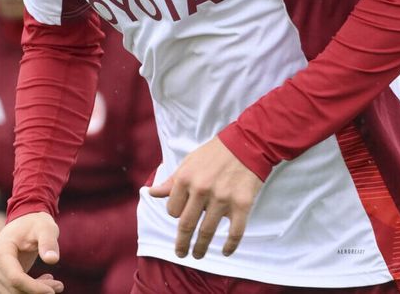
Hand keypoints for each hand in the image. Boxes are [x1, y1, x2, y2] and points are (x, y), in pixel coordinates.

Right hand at [0, 212, 64, 293]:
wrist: (24, 221)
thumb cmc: (36, 223)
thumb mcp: (46, 228)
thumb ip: (49, 242)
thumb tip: (52, 260)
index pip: (15, 277)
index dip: (34, 288)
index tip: (53, 290)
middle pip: (13, 288)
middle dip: (36, 291)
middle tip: (59, 286)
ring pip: (12, 292)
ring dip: (34, 292)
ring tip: (55, 284)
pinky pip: (12, 291)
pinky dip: (29, 291)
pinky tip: (44, 281)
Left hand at [147, 136, 262, 259]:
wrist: (247, 144)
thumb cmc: (215, 153)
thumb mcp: (189, 162)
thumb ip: (171, 181)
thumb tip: (152, 192)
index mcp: (186, 178)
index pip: (173, 210)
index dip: (176, 215)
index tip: (181, 217)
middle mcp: (202, 190)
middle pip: (186, 225)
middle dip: (182, 243)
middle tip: (181, 253)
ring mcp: (222, 198)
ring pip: (207, 232)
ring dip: (201, 248)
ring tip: (198, 255)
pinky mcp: (242, 204)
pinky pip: (235, 232)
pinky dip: (230, 245)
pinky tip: (226, 252)